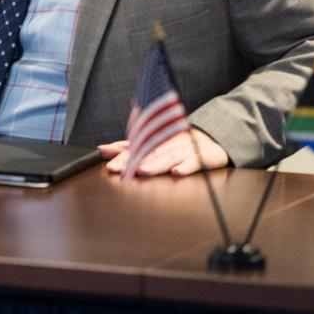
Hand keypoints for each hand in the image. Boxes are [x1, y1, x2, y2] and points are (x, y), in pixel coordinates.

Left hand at [99, 127, 229, 177]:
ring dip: (154, 165)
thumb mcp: (153, 146)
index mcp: (154, 142)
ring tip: (142, 171)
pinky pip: (193, 162)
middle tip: (115, 168)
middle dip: (131, 160)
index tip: (104, 157)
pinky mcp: (200, 157)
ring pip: (167, 158)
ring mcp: (183, 150)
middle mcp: (166, 145)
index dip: (120, 153)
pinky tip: (177, 173)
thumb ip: (128, 149)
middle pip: (147, 153)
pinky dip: (185, 167)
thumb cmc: (177, 145)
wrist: (212, 140)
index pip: (134, 147)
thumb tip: (101, 149)